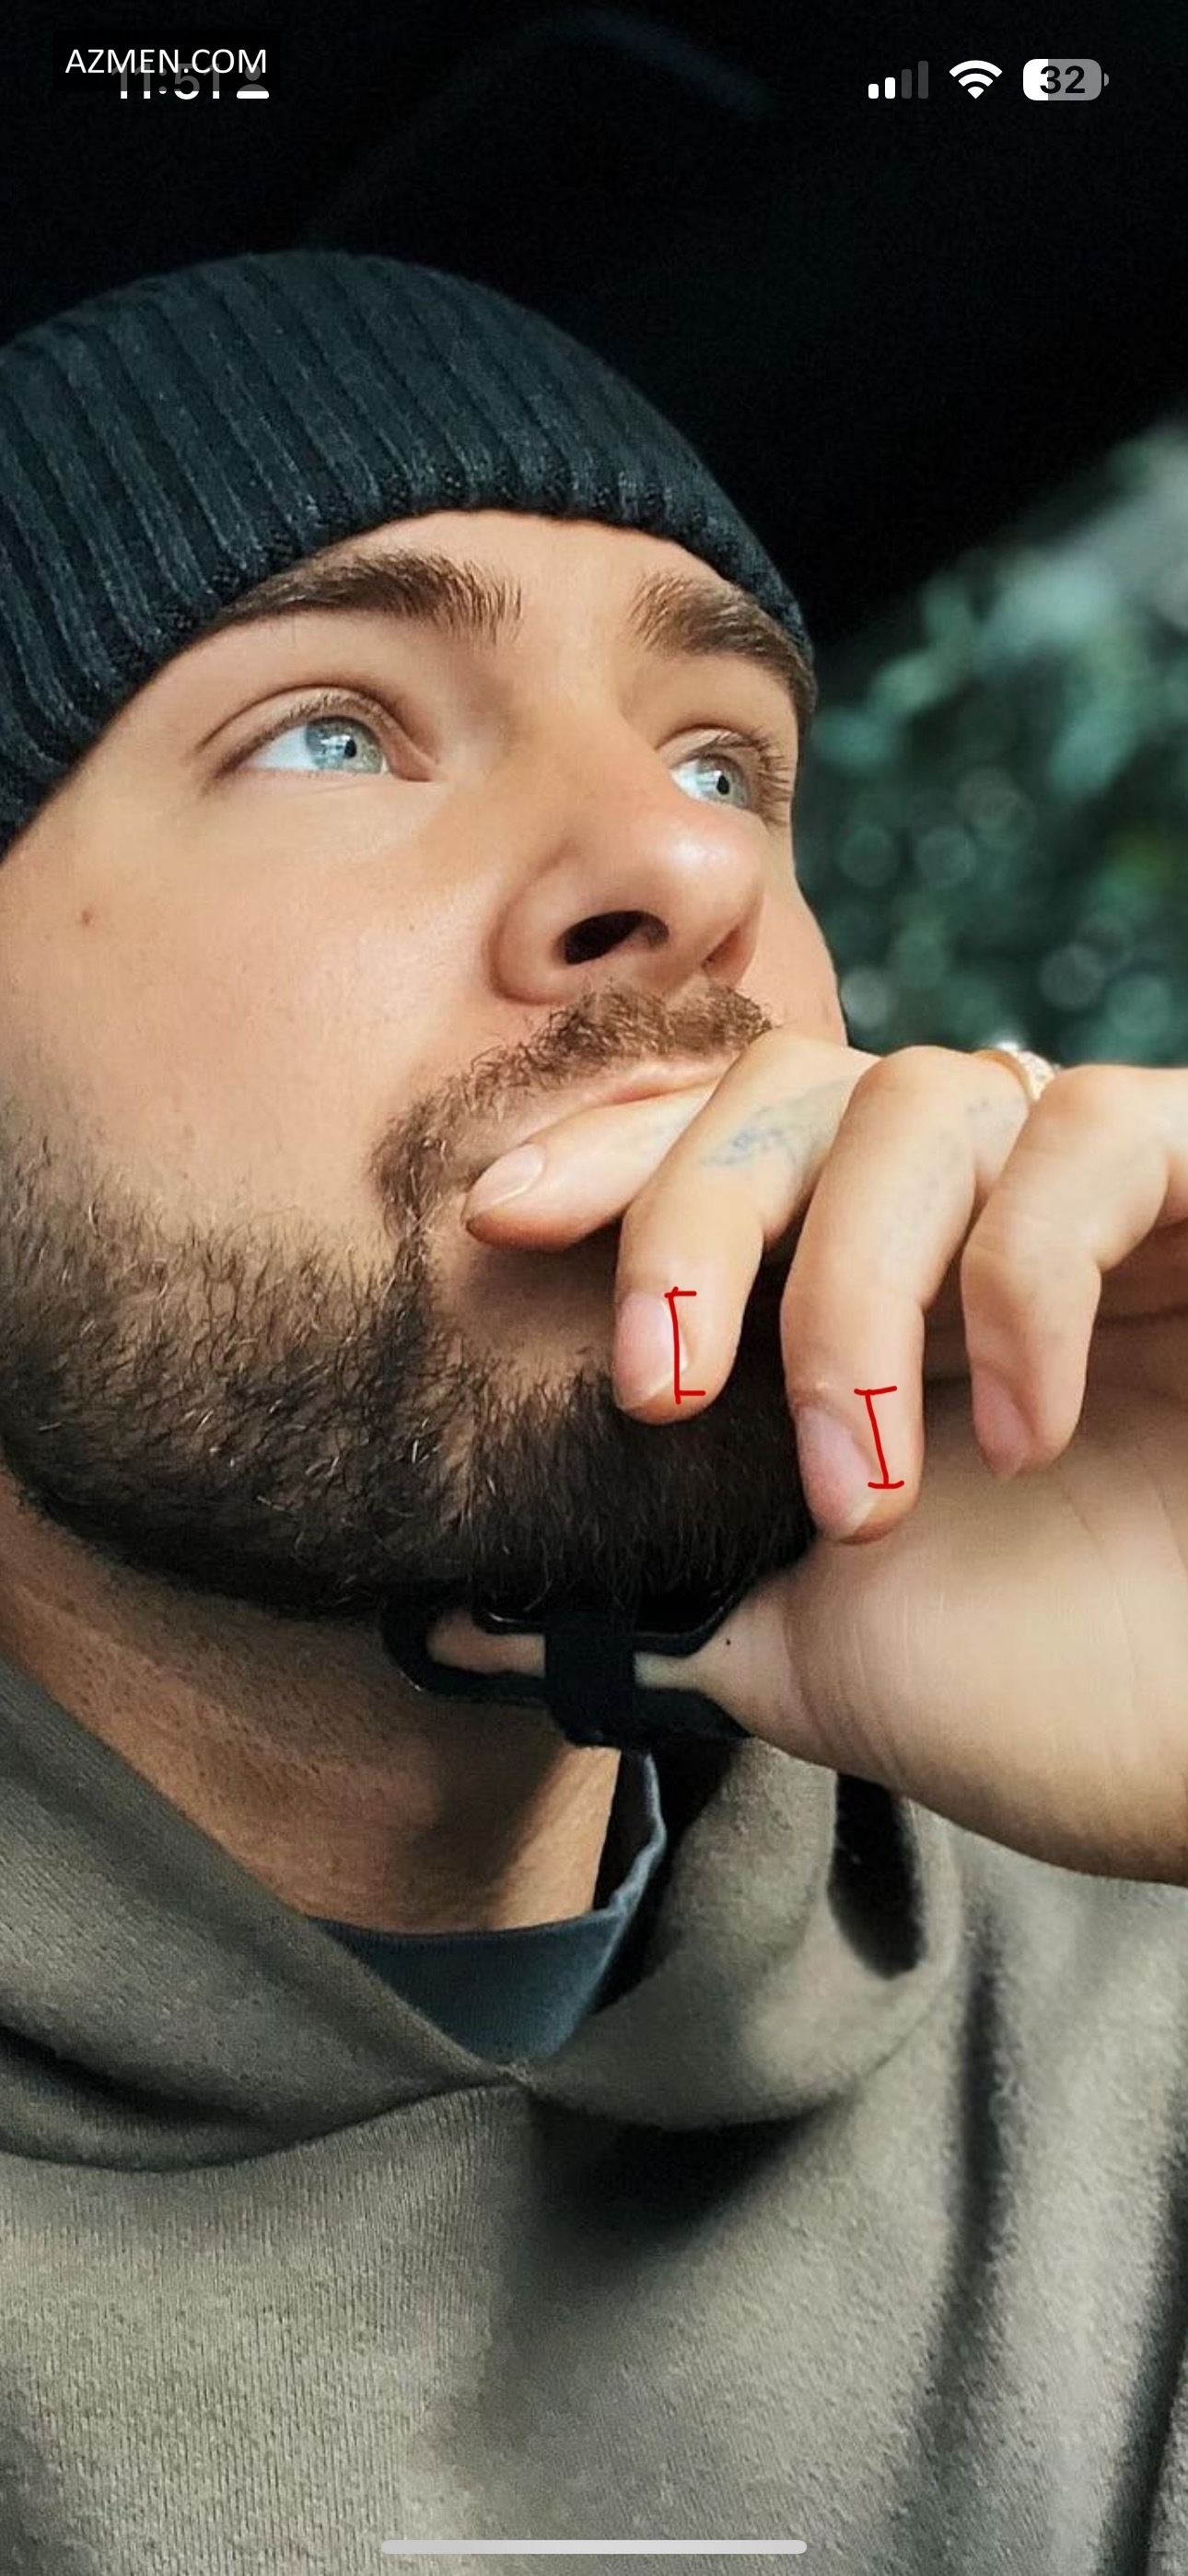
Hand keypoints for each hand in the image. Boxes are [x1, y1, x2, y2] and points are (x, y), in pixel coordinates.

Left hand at [430, 1038, 1187, 1883]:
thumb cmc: (1069, 1705)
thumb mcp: (814, 1653)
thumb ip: (657, 1603)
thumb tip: (452, 1623)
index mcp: (871, 1293)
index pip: (718, 1144)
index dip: (605, 1151)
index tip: (494, 1218)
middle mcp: (974, 1216)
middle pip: (789, 1087)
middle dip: (691, 1220)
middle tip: (656, 1395)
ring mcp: (1100, 1192)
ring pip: (923, 1096)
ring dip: (851, 1292)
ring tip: (863, 1492)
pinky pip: (1092, 1133)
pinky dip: (1024, 1278)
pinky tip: (1027, 1435)